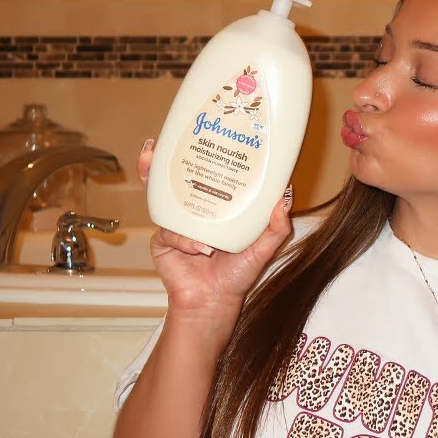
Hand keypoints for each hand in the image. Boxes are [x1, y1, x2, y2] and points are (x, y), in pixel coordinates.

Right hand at [138, 139, 292, 319]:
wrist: (213, 303)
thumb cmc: (236, 275)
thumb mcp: (263, 248)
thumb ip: (277, 226)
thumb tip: (286, 197)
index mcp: (216, 207)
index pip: (207, 175)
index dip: (200, 154)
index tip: (198, 134)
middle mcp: (194, 211)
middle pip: (174, 179)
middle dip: (161, 160)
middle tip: (155, 147)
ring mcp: (176, 224)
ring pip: (162, 198)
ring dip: (155, 181)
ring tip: (150, 165)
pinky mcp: (163, 241)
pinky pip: (169, 231)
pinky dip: (184, 239)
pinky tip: (199, 248)